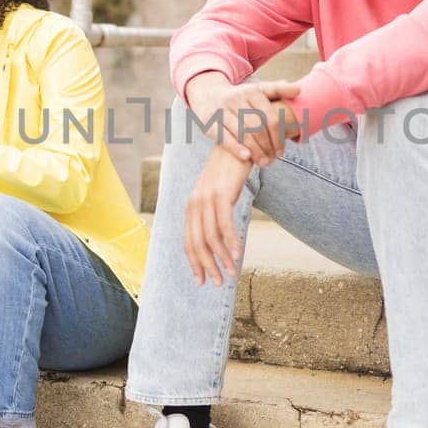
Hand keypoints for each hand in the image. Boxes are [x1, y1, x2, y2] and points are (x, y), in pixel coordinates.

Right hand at [185, 75, 301, 167]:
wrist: (206, 93)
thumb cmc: (239, 97)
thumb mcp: (256, 89)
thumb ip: (277, 90)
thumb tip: (299, 90)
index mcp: (252, 92)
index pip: (272, 117)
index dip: (280, 136)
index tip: (283, 148)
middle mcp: (237, 99)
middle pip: (259, 127)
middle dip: (269, 145)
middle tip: (275, 157)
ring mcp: (222, 110)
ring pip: (244, 134)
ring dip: (256, 151)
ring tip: (264, 162)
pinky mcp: (210, 122)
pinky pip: (225, 137)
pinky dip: (237, 148)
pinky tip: (247, 157)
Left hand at [185, 145, 254, 285]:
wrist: (238, 144)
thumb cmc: (230, 172)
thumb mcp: (218, 195)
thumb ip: (214, 214)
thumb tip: (218, 239)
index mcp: (191, 207)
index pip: (188, 241)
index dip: (195, 263)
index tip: (202, 281)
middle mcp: (194, 204)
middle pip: (197, 243)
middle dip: (208, 266)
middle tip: (219, 283)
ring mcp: (206, 198)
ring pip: (210, 237)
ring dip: (222, 258)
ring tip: (232, 272)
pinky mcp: (221, 194)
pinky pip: (224, 224)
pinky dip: (231, 241)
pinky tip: (238, 254)